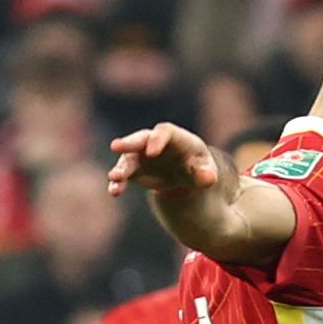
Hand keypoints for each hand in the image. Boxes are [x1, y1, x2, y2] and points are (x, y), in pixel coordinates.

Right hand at [107, 122, 221, 198]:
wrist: (185, 175)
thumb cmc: (198, 167)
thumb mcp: (205, 170)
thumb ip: (206, 173)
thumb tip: (208, 177)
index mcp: (176, 138)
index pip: (164, 132)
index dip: (157, 140)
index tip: (151, 153)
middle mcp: (155, 142)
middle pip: (140, 139)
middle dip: (128, 143)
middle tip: (115, 146)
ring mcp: (142, 155)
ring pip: (128, 158)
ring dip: (121, 168)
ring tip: (114, 177)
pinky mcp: (135, 170)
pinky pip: (124, 175)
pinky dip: (118, 183)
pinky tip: (114, 191)